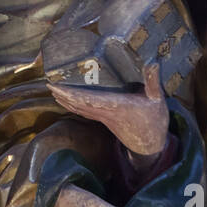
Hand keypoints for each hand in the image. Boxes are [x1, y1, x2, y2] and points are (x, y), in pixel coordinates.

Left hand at [49, 60, 169, 156]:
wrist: (150, 145)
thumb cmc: (154, 120)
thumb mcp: (157, 99)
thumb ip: (153, 81)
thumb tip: (153, 62)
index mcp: (117, 106)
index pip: (90, 99)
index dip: (73, 94)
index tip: (60, 87)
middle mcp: (106, 112)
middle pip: (79, 104)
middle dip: (63, 95)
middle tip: (49, 84)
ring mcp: (103, 118)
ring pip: (79, 109)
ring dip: (64, 100)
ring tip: (52, 89)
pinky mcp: (103, 120)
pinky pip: (83, 112)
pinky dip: (72, 105)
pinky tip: (64, 100)